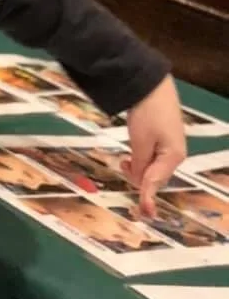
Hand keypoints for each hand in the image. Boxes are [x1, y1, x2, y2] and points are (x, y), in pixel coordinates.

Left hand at [122, 75, 186, 217]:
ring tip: (125, 159)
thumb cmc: (147, 113)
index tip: (145, 212)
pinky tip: (131, 155)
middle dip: (138, 176)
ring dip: (138, 167)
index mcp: (173, 156)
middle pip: (154, 177)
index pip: (156, 182)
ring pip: (151, 168)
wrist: (150, 86)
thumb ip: (141, 165)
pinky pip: (151, 157)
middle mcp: (175, 154)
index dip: (148, 197)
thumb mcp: (140, 142)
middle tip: (124, 163)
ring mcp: (170, 146)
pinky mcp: (163, 139)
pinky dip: (140, 159)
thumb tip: (141, 182)